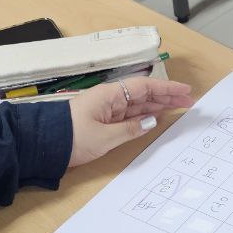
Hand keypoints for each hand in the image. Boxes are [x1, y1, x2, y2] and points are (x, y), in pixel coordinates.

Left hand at [67, 77, 194, 166]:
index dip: (167, 88)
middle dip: (167, 96)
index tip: (185, 90)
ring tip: (179, 107)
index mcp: (110, 95)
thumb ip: (131, 129)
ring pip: (138, 104)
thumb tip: (151, 121)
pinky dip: (145, 115)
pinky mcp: (103, 121)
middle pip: (144, 94)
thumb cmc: (70, 137)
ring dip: (158, 105)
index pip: (144, 87)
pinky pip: (130, 115)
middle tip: (189, 100)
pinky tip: (156, 117)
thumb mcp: (104, 137)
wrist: (43, 145)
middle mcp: (110, 99)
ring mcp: (107, 110)